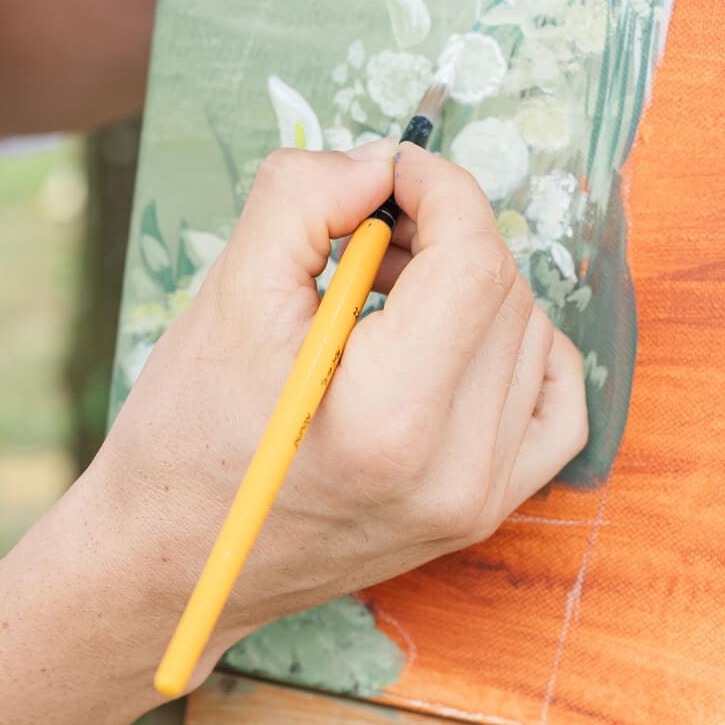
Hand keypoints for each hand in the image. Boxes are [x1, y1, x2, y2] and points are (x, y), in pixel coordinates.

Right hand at [88, 142, 587, 691]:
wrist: (170, 562)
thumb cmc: (187, 432)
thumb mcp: (229, 294)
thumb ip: (305, 199)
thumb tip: (384, 163)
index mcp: (388, 417)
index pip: (474, 258)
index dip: (439, 188)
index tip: (389, 174)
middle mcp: (451, 469)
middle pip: (504, 289)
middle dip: (446, 233)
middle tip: (369, 232)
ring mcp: (477, 500)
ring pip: (531, 332)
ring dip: (473, 286)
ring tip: (387, 292)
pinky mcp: (483, 512)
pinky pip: (553, 402)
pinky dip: (519, 348)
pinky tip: (452, 337)